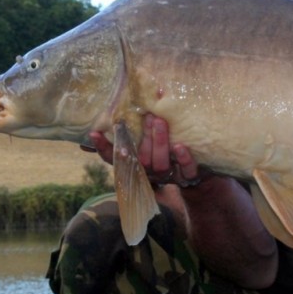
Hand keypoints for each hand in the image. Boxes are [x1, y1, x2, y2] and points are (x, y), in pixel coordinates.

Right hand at [79, 114, 199, 186]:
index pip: (114, 159)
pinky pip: (186, 172)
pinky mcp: (189, 177)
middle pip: (142, 158)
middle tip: (148, 116)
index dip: (103, 147)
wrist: (198, 175)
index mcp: (137, 164)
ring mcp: (169, 176)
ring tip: (160, 122)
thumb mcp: (148, 143)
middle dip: (144, 137)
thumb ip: (132, 132)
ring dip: (160, 142)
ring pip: (160, 164)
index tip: (94, 133)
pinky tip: (181, 146)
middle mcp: (150, 173)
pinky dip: (184, 159)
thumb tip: (106, 119)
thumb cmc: (166, 152)